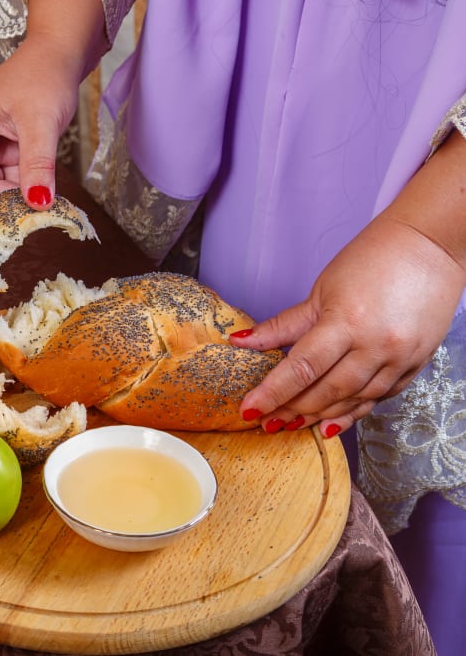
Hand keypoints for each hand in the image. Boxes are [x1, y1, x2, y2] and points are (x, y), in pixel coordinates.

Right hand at [0, 0, 109, 214]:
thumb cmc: (44, 75)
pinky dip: (19, 188)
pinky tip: (35, 196)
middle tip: (9, 226)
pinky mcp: (4, 146)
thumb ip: (37, 165)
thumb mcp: (41, 123)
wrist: (62, 53)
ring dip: (6, 198)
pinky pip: (5, 176)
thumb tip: (37, 203)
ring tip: (29, 211)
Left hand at [233, 214, 465, 435]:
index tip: (250, 409)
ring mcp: (400, 358)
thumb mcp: (321, 291)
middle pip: (327, 391)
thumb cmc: (372, 260)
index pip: (302, 368)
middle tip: (267, 421)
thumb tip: (242, 341)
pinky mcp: (417, 365)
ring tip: (293, 423)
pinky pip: (380, 397)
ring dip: (321, 416)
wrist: (430, 247)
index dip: (273, 393)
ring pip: (354, 400)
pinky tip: (332, 418)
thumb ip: (284, 325)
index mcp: (347, 321)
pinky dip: (354, 410)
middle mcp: (377, 345)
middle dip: (293, 410)